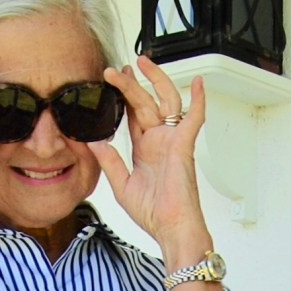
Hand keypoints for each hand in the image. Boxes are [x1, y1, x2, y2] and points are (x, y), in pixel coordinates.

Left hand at [90, 57, 211, 261]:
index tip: (112, 80)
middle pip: (145, 102)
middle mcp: (159, 141)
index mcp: (145, 149)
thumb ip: (108, 160)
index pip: (133, 114)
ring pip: (165, 101)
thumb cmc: (152, 212)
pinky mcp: (183, 145)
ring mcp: (172, 140)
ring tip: (142, 63)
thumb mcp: (121, 184)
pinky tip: (197, 83)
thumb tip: (93, 141)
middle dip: (132, 83)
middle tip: (116, 69)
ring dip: (155, 81)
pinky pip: (194, 117)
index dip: (123, 96)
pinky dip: (198, 100)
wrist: (170, 227)